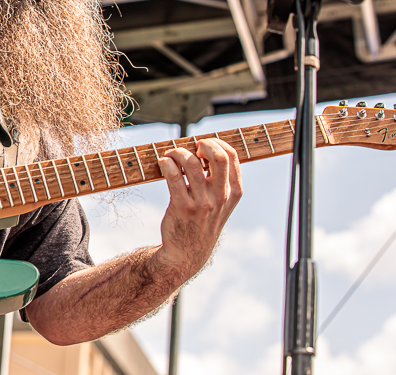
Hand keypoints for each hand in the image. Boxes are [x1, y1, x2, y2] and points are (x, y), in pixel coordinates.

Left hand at [155, 138, 241, 280]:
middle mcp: (220, 197)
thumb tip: (208, 148)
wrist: (187, 253)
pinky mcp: (182, 207)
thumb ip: (221, 180)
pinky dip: (166, 163)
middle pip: (218, 157)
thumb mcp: (221, 203)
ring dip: (177, 152)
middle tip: (190, 147)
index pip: (232, 156)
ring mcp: (202, 203)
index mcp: (233, 193)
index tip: (203, 144)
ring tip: (170, 155)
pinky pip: (173, 176)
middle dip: (203, 143)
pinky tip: (162, 163)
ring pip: (191, 163)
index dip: (217, 142)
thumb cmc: (203, 222)